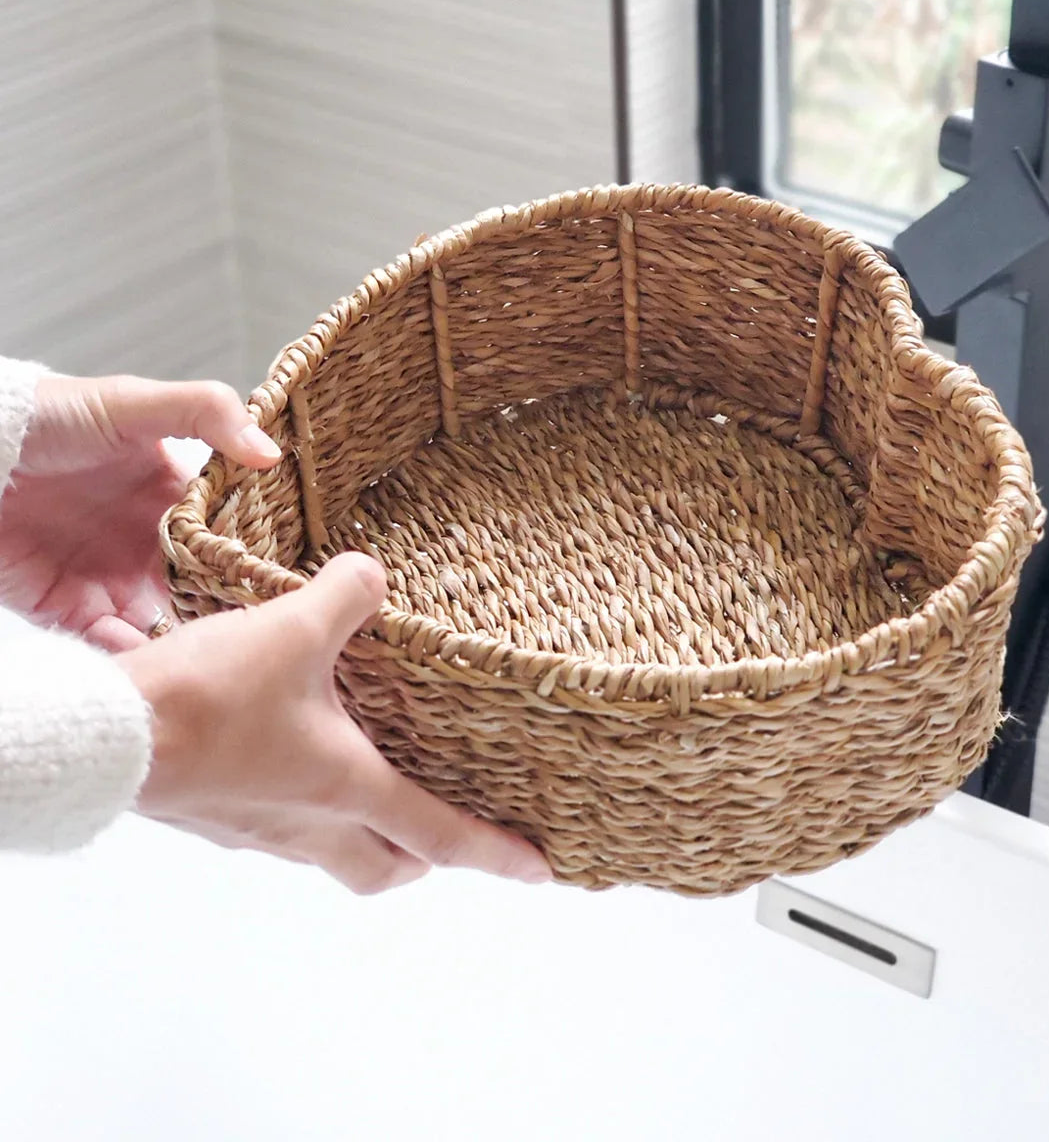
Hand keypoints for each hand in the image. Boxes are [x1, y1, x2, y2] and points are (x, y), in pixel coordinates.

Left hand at [0, 374, 280, 651]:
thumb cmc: (51, 417)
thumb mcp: (136, 402)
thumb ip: (208, 414)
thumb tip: (271, 452)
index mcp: (174, 494)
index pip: (231, 530)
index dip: (258, 551)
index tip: (289, 573)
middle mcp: (150, 540)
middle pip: (206, 586)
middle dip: (229, 607)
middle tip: (262, 631)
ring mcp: (113, 578)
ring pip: (168, 622)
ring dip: (189, 639)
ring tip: (215, 657)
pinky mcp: (72, 610)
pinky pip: (115, 645)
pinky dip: (135, 657)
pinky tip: (154, 658)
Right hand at [117, 554, 552, 893]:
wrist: (109, 737)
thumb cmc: (208, 700)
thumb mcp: (292, 628)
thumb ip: (348, 596)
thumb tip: (374, 574)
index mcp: (347, 790)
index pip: (441, 835)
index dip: (496, 853)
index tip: (540, 873)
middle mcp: (307, 824)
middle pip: (381, 866)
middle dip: (419, 856)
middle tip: (439, 830)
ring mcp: (256, 828)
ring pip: (326, 850)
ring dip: (357, 826)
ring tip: (367, 776)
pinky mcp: (214, 816)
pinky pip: (275, 824)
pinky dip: (299, 802)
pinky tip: (286, 752)